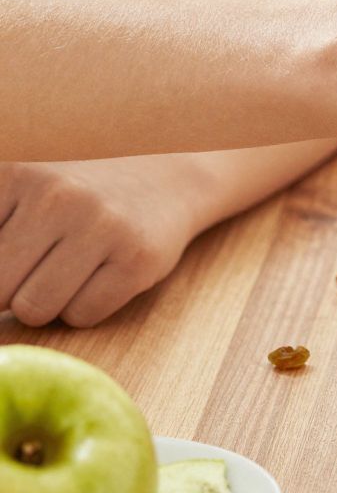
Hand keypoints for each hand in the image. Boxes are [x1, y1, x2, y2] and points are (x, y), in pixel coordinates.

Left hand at [0, 155, 205, 327]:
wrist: (164, 181)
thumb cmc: (74, 200)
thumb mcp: (17, 197)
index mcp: (14, 176)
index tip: (16, 262)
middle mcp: (56, 195)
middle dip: (8, 294)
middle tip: (36, 270)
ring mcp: (101, 225)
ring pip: (35, 310)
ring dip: (45, 305)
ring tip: (68, 272)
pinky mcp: (137, 258)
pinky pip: (82, 317)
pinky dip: (84, 309)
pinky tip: (100, 275)